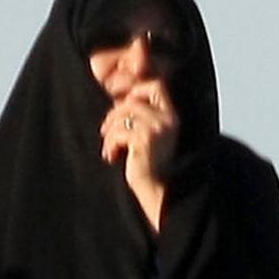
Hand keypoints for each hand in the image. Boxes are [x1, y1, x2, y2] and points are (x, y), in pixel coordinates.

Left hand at [101, 81, 180, 227]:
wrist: (158, 193)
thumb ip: (138, 117)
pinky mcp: (144, 140)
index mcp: (171, 116)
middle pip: (133, 99)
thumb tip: (117, 100)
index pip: (155, 86)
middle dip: (115, 113)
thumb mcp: (147, 137)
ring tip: (110, 149)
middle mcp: (168, 119)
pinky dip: (110, 144)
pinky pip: (119, 131)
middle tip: (106, 131)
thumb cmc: (150, 167)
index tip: (117, 103)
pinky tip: (112, 157)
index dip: (134, 89)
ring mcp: (157, 128)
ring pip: (123, 114)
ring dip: (110, 132)